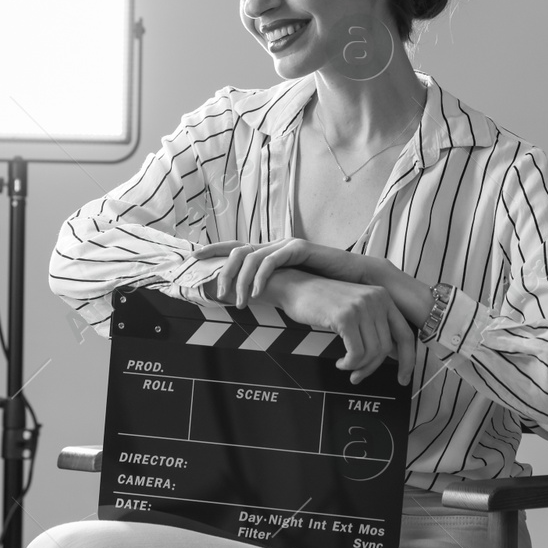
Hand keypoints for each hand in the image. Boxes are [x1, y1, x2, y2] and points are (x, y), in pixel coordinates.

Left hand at [191, 238, 373, 307]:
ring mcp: (285, 245)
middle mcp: (274, 246)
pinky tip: (255, 293)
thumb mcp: (290, 288)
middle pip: (237, 251)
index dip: (213, 249)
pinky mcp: (299, 248)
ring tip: (237, 302)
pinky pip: (270, 260)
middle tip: (217, 294)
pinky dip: (259, 277)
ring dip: (239, 280)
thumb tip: (250, 301)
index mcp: (269, 254)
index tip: (193, 256)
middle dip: (222, 271)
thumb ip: (271, 289)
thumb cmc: (323, 286)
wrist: (354, 279)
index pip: (236, 248)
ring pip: (250, 256)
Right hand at [272, 271, 416, 385]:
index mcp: (383, 297)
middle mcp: (376, 298)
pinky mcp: (345, 316)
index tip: (403, 378)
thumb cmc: (320, 301)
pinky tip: (340, 362)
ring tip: (346, 367)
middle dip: (372, 367)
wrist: (294, 286)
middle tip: (358, 375)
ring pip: (372, 353)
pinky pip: (356, 353)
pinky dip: (349, 364)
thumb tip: (393, 355)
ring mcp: (361, 306)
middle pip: (386, 348)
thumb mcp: (354, 309)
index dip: (408, 360)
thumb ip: (373, 326)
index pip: (405, 334)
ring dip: (358, 367)